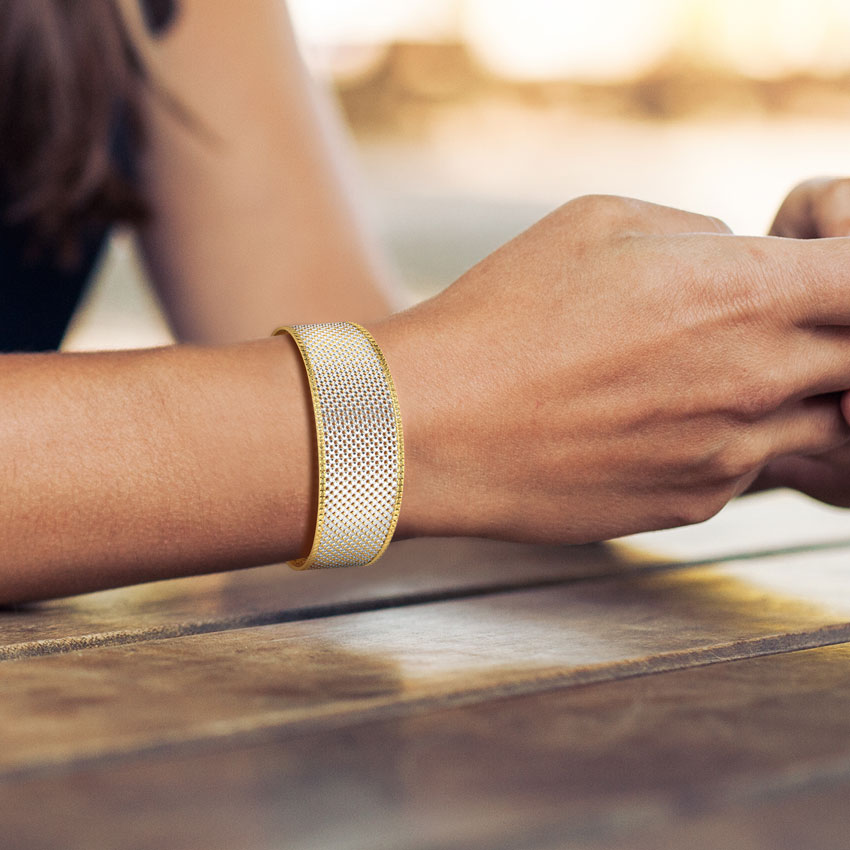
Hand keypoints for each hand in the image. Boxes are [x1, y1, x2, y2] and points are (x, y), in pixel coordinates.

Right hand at [372, 195, 849, 542]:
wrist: (436, 425)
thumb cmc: (503, 314)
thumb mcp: (601, 223)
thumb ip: (698, 233)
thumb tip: (736, 255)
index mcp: (743, 292)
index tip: (817, 272)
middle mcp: (756, 380)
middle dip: (826, 336)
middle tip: (755, 324)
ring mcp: (729, 456)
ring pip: (813, 423)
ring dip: (779, 393)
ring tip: (696, 375)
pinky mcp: (693, 505)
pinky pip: (745, 468)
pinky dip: (723, 441)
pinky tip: (650, 422)